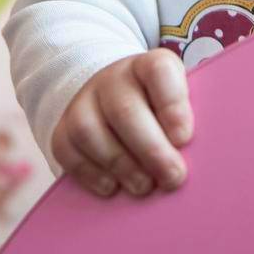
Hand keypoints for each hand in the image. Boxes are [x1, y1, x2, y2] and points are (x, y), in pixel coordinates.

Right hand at [50, 48, 191, 198]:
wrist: (115, 96)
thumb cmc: (160, 110)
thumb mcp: (180, 103)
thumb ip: (185, 123)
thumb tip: (190, 158)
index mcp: (149, 66)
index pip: (158, 71)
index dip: (172, 105)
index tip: (184, 138)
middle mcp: (113, 78)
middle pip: (125, 110)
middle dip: (151, 150)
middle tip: (173, 178)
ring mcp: (84, 100)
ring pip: (89, 131)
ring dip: (120, 164)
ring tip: (144, 187)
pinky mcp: (62, 126)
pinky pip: (66, 150)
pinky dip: (89, 173)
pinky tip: (112, 187)